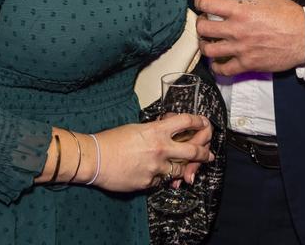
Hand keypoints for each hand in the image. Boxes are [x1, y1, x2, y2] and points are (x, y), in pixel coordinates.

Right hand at [92, 115, 212, 191]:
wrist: (96, 159)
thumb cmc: (112, 140)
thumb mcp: (137, 128)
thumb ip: (155, 130)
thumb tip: (166, 130)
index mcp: (157, 130)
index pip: (186, 121)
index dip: (199, 122)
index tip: (204, 123)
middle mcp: (160, 148)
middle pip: (193, 150)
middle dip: (204, 152)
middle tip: (209, 155)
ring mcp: (156, 167)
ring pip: (180, 169)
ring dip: (183, 169)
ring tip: (186, 169)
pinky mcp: (149, 182)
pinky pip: (162, 180)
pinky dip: (162, 177)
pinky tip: (157, 175)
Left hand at [195, 0, 304, 75]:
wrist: (304, 38)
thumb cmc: (290, 17)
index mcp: (241, 11)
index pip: (209, 4)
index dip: (200, 2)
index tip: (200, 3)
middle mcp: (236, 30)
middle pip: (203, 29)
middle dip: (200, 24)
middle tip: (203, 23)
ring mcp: (240, 49)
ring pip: (209, 50)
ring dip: (204, 45)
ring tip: (207, 42)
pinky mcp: (247, 64)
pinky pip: (224, 70)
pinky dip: (217, 67)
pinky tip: (217, 62)